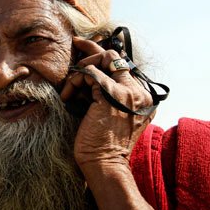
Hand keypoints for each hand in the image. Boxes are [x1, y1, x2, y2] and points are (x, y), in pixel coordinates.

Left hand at [60, 37, 154, 167]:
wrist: (104, 164)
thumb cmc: (100, 142)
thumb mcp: (106, 112)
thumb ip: (104, 92)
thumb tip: (89, 70)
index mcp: (142, 97)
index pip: (122, 64)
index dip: (102, 52)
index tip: (84, 45)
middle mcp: (140, 93)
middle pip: (114, 56)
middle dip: (91, 49)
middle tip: (75, 45)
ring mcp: (129, 93)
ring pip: (102, 61)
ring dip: (80, 71)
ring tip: (70, 90)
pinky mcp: (113, 96)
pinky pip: (90, 74)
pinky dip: (74, 82)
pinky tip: (68, 97)